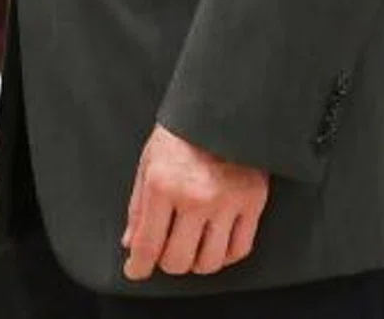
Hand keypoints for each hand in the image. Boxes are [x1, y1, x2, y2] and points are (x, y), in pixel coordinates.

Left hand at [122, 124, 268, 280]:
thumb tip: (131, 244)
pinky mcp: (252, 204)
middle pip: (178, 260)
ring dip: (195, 263)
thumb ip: (137, 206)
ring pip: (209, 262)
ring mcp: (226, 203)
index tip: (135, 272)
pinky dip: (224, 258)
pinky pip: (239, 250)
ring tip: (189, 250)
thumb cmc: (178, 136)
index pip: (148, 242)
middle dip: (167, 263)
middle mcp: (194, 198)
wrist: (220, 111)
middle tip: (164, 254)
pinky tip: (213, 248)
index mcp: (162, 185)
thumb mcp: (147, 163)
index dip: (139, 265)